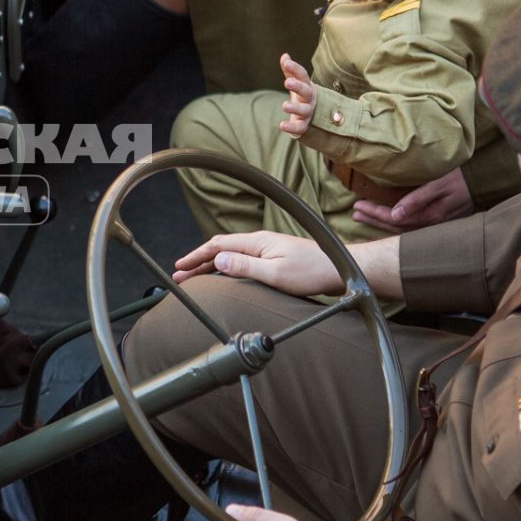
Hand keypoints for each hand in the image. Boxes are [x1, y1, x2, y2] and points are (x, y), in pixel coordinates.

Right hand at [173, 231, 341, 296]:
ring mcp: (268, 250)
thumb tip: (217, 259)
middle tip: (181, 277)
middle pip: (221, 249)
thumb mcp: (276, 272)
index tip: (179, 268)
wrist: (341, 269)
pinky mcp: (275, 259)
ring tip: (196, 278)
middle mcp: (260, 242)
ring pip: (231, 255)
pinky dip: (227, 268)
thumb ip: (245, 266)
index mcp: (257, 242)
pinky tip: (226, 277)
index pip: (217, 245)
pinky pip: (243, 261)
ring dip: (212, 266)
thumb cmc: (312, 272)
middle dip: (198, 262)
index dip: (196, 256)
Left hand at [278, 54, 315, 136]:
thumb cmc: (303, 96)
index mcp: (307, 86)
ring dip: (294, 108)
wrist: (315, 116)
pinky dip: (292, 127)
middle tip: (287, 82)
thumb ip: (290, 71)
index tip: (286, 62)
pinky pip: (300, 127)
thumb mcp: (297, 83)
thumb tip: (285, 56)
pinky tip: (282, 125)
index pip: (303, 75)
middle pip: (305, 91)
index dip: (295, 69)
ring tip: (284, 106)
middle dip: (298, 86)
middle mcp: (310, 99)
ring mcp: (308, 112)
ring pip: (303, 110)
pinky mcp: (304, 125)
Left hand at [350, 166, 472, 233]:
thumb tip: (395, 215)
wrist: (484, 183)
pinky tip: (385, 221)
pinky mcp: (437, 224)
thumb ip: (418, 199)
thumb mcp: (439, 184)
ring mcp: (434, 227)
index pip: (394, 219)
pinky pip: (410, 229)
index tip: (358, 206)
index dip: (375, 214)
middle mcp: (430, 226)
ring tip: (363, 217)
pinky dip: (394, 226)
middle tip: (355, 213)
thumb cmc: (460, 179)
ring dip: (381, 223)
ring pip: (401, 230)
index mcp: (429, 217)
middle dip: (373, 220)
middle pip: (395, 227)